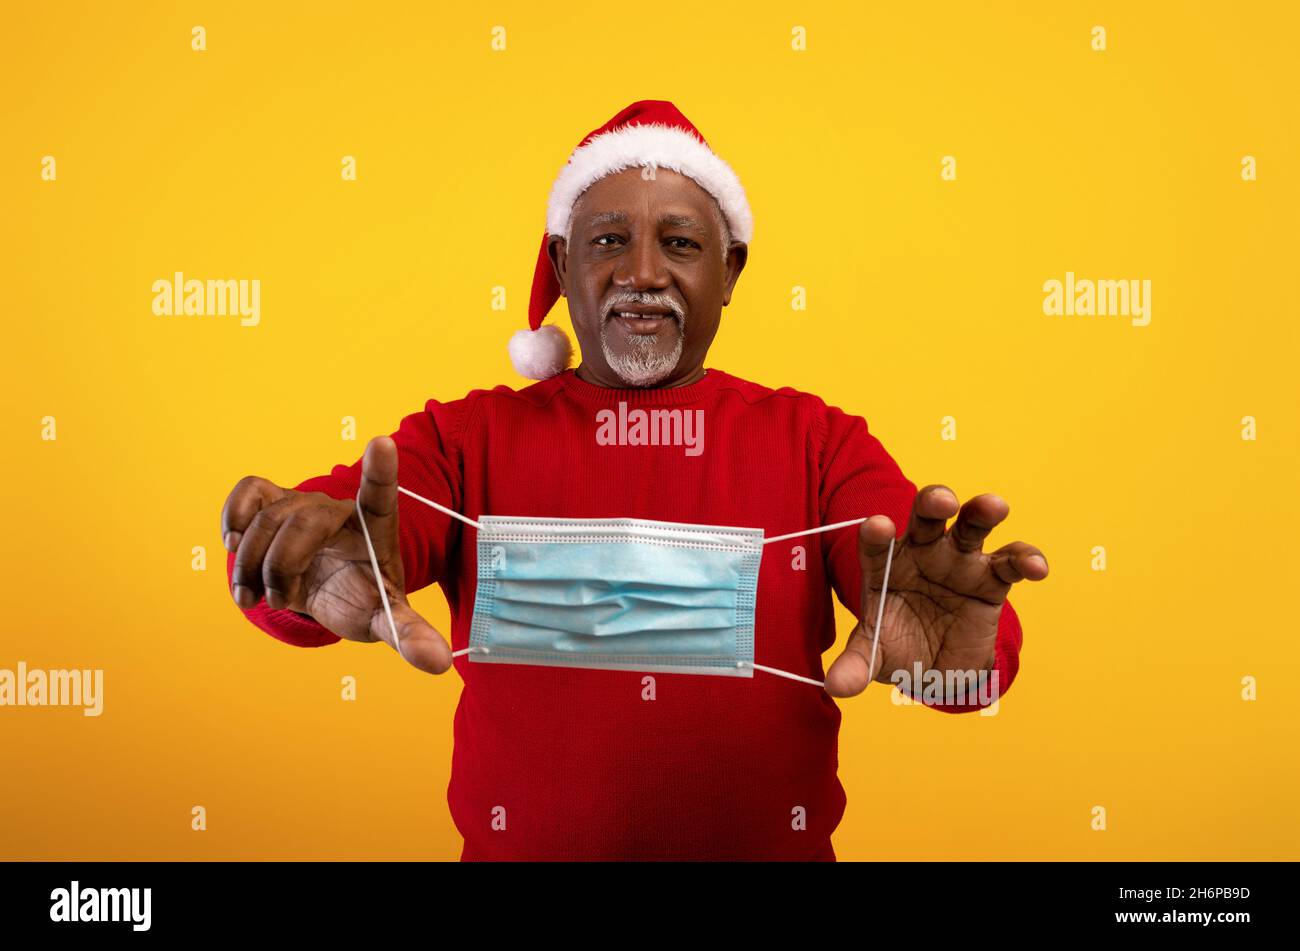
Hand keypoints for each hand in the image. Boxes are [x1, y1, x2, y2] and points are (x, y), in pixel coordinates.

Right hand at [220, 436, 452, 673]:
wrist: (328, 588)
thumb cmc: (363, 598)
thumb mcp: (385, 617)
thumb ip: (408, 634)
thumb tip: (439, 663)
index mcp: (376, 528)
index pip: (381, 494)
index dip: (380, 471)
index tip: (383, 444)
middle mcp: (340, 509)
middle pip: (303, 522)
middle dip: (282, 567)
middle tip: (280, 600)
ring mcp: (304, 502)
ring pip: (267, 519)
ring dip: (251, 565)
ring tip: (254, 596)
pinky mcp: (273, 501)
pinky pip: (248, 493)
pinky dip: (233, 519)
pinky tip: (234, 546)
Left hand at [823, 485, 1047, 697]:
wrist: (936, 667)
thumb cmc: (897, 647)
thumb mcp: (873, 657)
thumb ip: (854, 666)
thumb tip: (835, 687)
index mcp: (884, 563)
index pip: (876, 541)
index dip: (876, 532)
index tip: (879, 526)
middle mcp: (922, 552)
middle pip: (926, 518)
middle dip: (934, 503)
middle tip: (942, 501)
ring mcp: (958, 561)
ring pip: (971, 527)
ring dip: (982, 513)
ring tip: (994, 506)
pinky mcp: (991, 578)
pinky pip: (1010, 562)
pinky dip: (1025, 560)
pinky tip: (1036, 568)